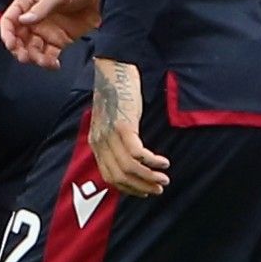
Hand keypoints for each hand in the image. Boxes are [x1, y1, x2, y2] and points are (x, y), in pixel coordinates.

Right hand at [0, 0, 100, 68]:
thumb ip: (42, 8)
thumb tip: (24, 21)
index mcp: (28, 2)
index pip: (9, 19)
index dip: (7, 32)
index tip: (11, 44)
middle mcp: (34, 18)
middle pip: (18, 37)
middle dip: (19, 49)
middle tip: (25, 57)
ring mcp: (46, 30)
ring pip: (32, 49)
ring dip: (34, 57)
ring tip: (43, 62)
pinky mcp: (59, 40)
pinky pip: (48, 55)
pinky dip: (48, 62)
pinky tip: (54, 65)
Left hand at [89, 56, 169, 196]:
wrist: (114, 70)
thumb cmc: (116, 95)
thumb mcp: (110, 121)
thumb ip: (115, 140)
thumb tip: (132, 159)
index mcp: (96, 143)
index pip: (109, 177)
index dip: (128, 188)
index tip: (144, 191)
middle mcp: (100, 142)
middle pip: (119, 176)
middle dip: (141, 186)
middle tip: (159, 188)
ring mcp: (111, 135)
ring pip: (129, 168)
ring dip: (149, 177)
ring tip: (164, 179)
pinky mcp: (123, 126)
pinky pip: (137, 153)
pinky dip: (152, 162)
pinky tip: (163, 162)